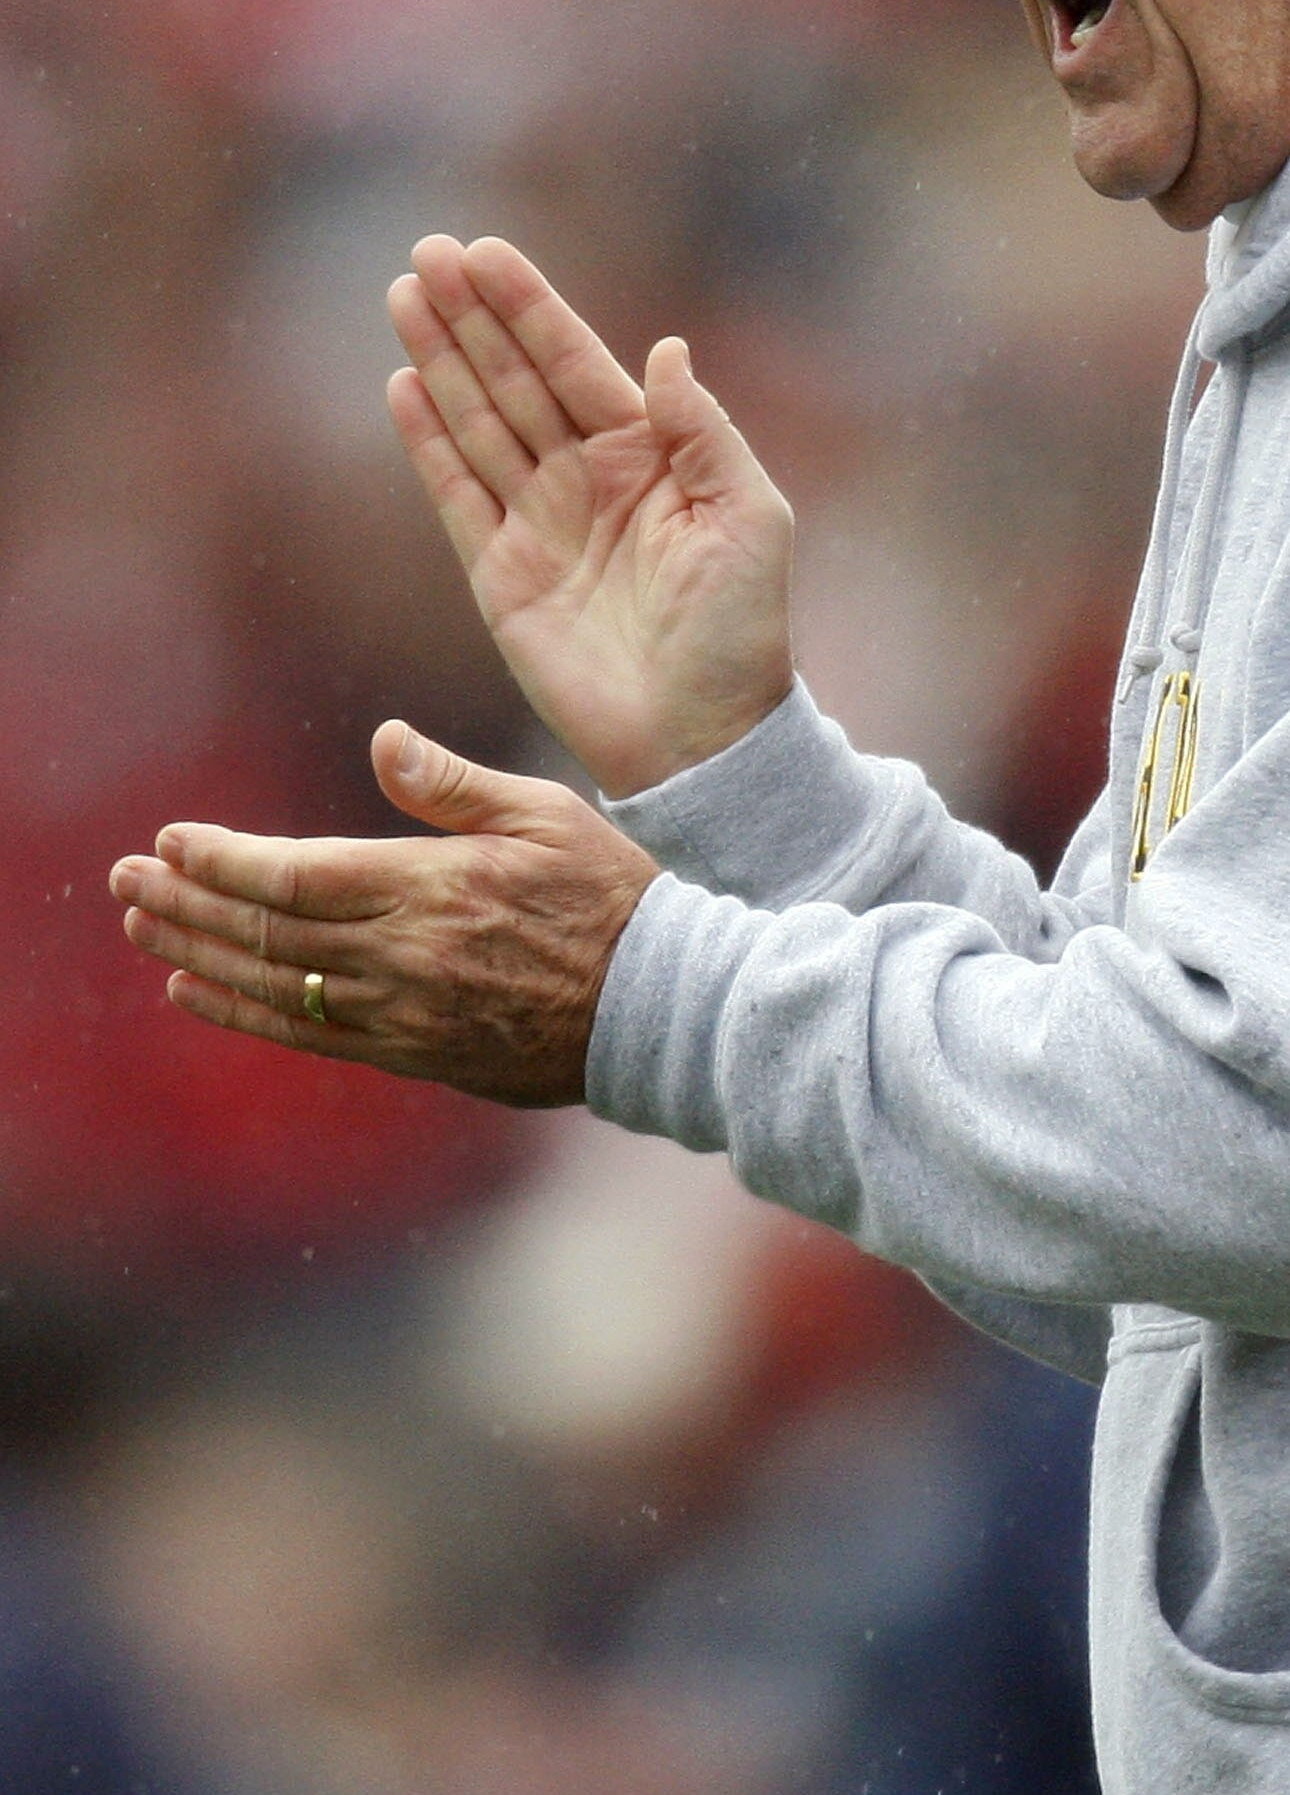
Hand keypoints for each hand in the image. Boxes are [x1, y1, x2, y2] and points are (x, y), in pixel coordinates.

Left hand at [109, 724, 662, 1106]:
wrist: (659, 1007)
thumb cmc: (611, 897)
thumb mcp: (545, 814)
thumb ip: (454, 785)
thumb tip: (383, 740)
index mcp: (432, 885)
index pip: (297, 873)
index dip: (224, 860)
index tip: (172, 841)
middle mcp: (404, 954)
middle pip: (269, 929)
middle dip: (186, 903)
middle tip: (125, 880)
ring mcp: (405, 1012)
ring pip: (276, 984)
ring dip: (199, 954)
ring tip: (142, 928)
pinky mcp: (416, 1054)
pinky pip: (309, 1036)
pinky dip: (243, 1012)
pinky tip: (195, 990)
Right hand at [387, 234, 794, 799]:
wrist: (701, 736)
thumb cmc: (742, 630)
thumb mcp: (749, 518)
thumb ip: (703, 431)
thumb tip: (666, 351)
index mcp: (650, 456)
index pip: (577, 363)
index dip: (530, 307)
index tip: (484, 250)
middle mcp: (588, 479)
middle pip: (515, 379)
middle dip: (471, 316)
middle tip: (426, 252)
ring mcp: (539, 524)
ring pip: (478, 422)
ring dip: (440, 361)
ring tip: (403, 297)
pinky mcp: (500, 575)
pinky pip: (456, 495)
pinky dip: (427, 443)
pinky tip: (403, 387)